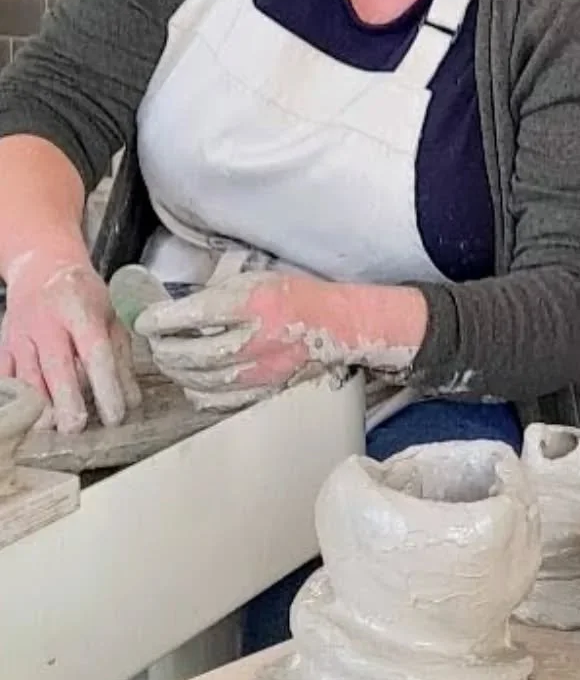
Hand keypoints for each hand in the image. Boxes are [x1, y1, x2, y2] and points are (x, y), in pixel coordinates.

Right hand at [0, 252, 141, 432]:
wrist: (41, 268)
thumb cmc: (82, 295)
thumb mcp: (110, 315)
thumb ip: (120, 356)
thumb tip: (132, 399)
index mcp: (80, 311)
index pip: (95, 352)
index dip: (105, 385)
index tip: (115, 415)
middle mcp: (46, 323)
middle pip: (56, 367)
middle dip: (66, 401)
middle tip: (77, 429)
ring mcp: (20, 335)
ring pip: (28, 376)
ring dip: (40, 406)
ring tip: (53, 430)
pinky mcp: (4, 346)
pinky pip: (7, 376)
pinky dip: (17, 397)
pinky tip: (27, 418)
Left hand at [135, 272, 425, 409]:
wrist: (335, 324)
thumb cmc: (295, 297)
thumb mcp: (256, 280)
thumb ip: (217, 295)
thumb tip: (175, 311)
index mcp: (253, 304)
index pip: (193, 315)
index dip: (160, 319)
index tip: (145, 319)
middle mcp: (255, 339)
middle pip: (191, 353)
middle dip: (163, 348)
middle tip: (154, 342)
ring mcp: (260, 370)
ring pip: (200, 380)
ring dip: (176, 371)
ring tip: (168, 360)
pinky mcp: (263, 390)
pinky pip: (218, 400)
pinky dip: (197, 392)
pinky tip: (192, 381)